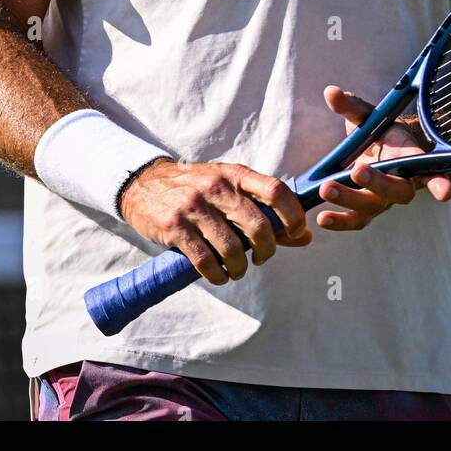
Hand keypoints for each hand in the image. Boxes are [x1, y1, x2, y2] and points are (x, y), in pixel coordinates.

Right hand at [118, 159, 310, 286]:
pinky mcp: (175, 227)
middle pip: (258, 225)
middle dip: (267, 250)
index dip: (293, 215)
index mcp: (235, 174)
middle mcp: (217, 187)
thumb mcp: (230, 188)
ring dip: (240, 268)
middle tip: (261, 258)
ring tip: (237, 270)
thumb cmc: (198, 189)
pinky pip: (205, 260)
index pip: (275, 190)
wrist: (144, 184)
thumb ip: (266, 210)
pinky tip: (219, 276)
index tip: (297, 233)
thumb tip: (306, 236)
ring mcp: (195, 207)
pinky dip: (217, 275)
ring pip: (232, 248)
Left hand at [317, 86, 450, 231]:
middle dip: (378, 183)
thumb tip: (330, 92)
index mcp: (409, 155)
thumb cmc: (378, 130)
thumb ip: (351, 106)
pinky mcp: (366, 211)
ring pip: (373, 207)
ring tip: (326, 189)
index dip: (438, 182)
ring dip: (350, 200)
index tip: (444, 193)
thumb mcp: (366, 115)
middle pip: (397, 190)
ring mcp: (384, 199)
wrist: (377, 150)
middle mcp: (401, 182)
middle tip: (356, 170)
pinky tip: (322, 218)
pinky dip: (340, 222)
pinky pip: (356, 220)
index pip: (429, 169)